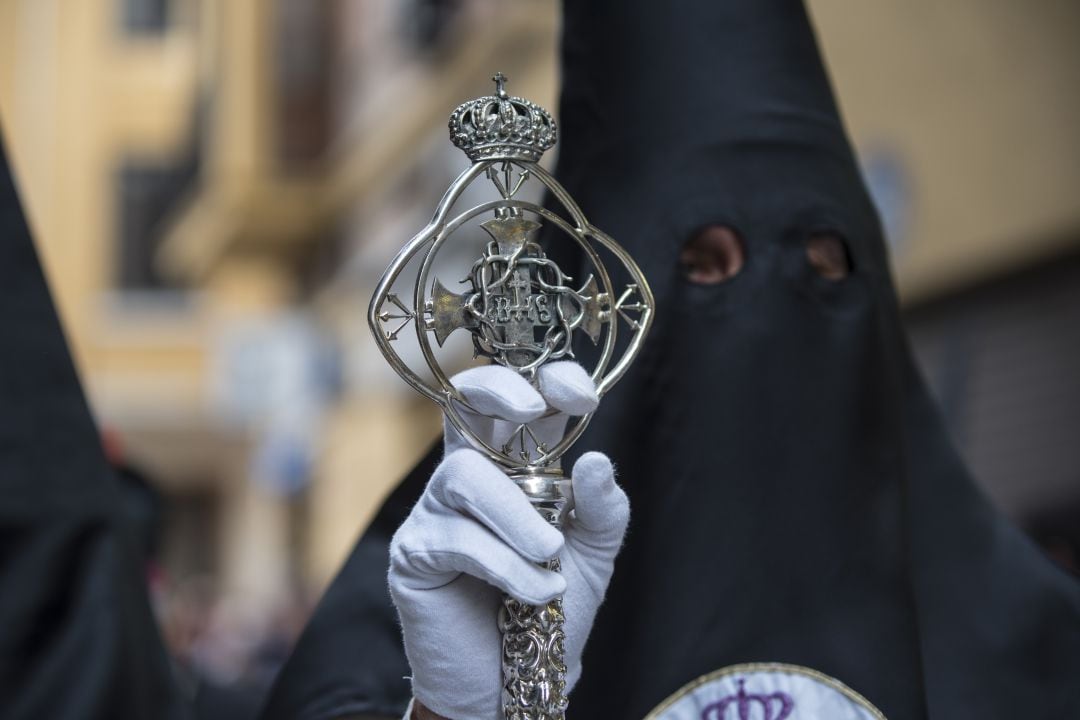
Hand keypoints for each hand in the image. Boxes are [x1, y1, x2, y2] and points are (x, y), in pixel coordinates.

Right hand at [388, 361, 629, 719]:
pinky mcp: (414, 554)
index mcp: (512, 466)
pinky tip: (535, 594)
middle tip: (535, 408)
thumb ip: (604, 509)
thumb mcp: (594, 555)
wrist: (519, 680)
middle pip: (465, 405)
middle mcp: (468, 476)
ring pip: (465, 476)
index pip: (515, 404)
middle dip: (499, 391)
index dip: (542, 382)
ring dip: (517, 517)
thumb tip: (597, 459)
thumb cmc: (553, 609)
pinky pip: (456, 539)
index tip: (582, 397)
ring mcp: (435, 513)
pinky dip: (504, 565)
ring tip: (551, 560)